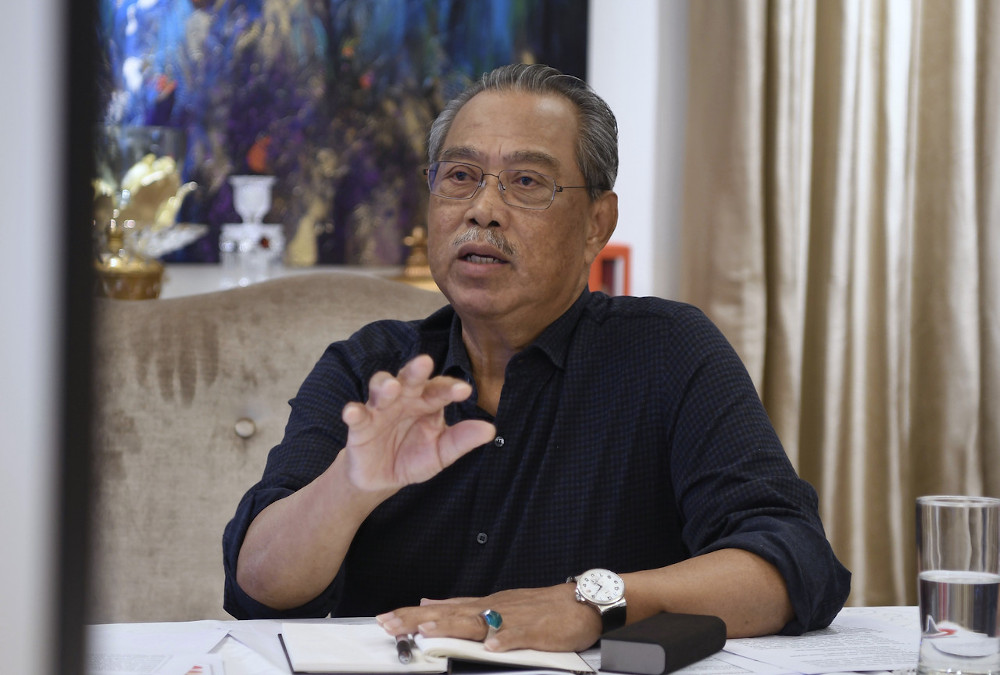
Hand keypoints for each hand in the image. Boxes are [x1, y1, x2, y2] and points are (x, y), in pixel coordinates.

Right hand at [340, 355, 495, 490]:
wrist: (382, 478)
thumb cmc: (414, 457)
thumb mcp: (441, 453)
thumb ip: (461, 441)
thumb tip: (491, 430)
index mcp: (428, 402)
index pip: (440, 390)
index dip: (450, 389)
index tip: (465, 391)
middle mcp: (404, 398)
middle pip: (410, 379)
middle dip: (416, 370)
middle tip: (425, 362)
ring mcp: (381, 409)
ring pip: (381, 388)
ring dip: (384, 385)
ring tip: (391, 387)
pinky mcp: (360, 424)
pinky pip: (357, 415)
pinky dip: (353, 412)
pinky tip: (352, 412)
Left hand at [376, 584, 602, 652]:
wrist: (584, 601)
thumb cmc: (543, 607)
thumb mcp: (498, 603)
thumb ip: (464, 605)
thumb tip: (431, 602)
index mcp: (485, 604)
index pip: (443, 607)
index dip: (413, 613)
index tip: (387, 618)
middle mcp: (494, 607)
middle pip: (451, 613)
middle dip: (419, 619)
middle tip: (391, 625)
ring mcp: (514, 618)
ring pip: (478, 621)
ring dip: (452, 626)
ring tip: (427, 631)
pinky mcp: (537, 629)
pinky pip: (519, 635)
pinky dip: (504, 639)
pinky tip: (491, 646)